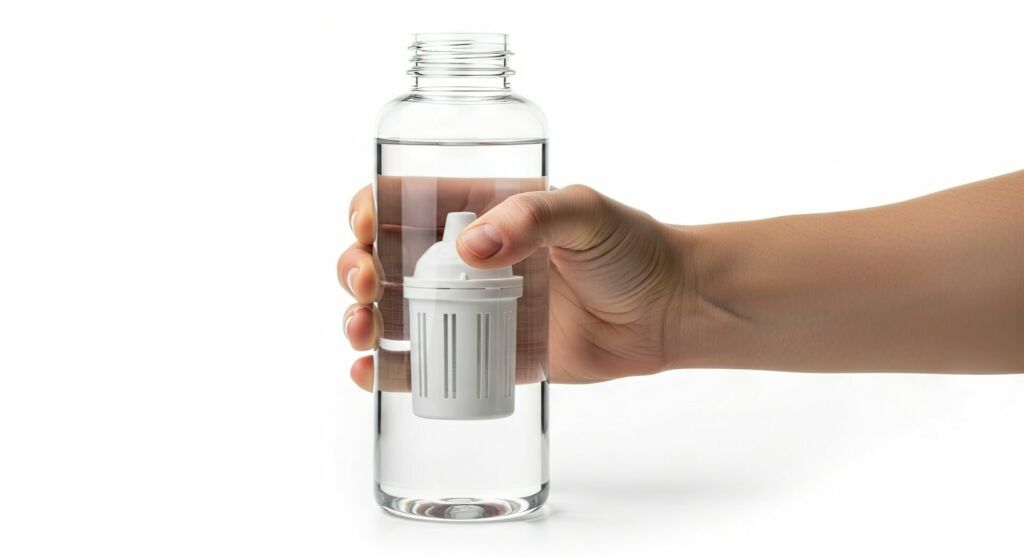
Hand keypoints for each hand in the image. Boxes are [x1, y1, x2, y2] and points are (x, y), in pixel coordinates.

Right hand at [338, 184, 692, 390]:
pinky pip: (426, 363)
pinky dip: (390, 370)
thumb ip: (532, 219)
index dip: (370, 209)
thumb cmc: (632, 248)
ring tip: (362, 329)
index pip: (406, 201)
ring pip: (394, 313)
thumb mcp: (585, 211)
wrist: (668, 310)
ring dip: (361, 319)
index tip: (365, 226)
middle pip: (384, 259)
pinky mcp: (488, 354)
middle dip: (355, 268)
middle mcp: (465, 258)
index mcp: (480, 209)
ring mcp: (472, 309)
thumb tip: (469, 249)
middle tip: (364, 284)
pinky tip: (369, 373)